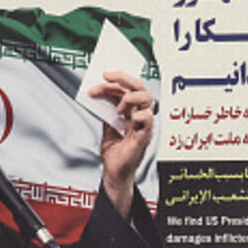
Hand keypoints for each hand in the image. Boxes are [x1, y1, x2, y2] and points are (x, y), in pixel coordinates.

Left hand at [88, 71, 155, 219]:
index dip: (117, 79)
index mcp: (133, 111)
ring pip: (146, 98)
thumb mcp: (107, 125)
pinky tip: (126, 118)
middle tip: (105, 77)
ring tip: (116, 108)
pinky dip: (137, 114)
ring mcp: (144, 125)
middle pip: (139, 87)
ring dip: (129, 97)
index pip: (130, 87)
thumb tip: (100, 91)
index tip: (102, 75)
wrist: (114, 172)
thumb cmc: (115, 152)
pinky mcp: (143, 136)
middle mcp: (140, 115)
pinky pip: (147, 119)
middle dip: (122, 78)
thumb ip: (107, 109)